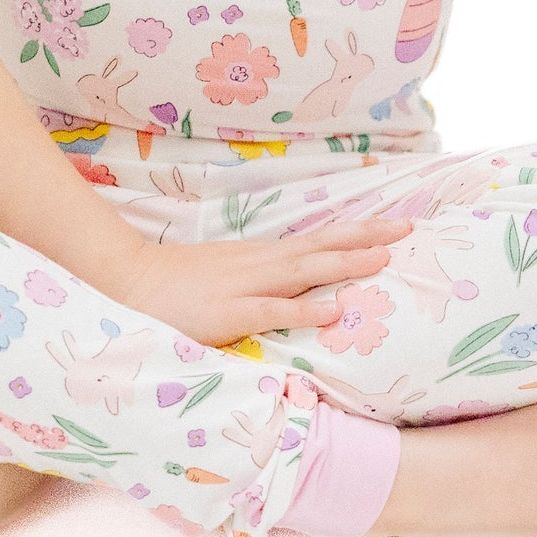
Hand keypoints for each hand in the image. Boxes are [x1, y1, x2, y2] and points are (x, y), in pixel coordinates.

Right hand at [112, 216, 416, 348]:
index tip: (396, 223)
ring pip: (305, 270)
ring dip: (345, 262)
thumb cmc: (178, 284)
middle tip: (409, 228)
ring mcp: (245, 285)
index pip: (320, 238)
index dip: (358, 230)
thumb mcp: (228, 275)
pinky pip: (272, 310)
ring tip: (385, 257)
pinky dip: (304, 308)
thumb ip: (264, 279)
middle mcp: (260, 262)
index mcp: (263, 256)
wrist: (128, 281)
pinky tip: (333, 309)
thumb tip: (299, 282)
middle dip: (366, 236)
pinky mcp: (228, 312)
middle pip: (322, 245)